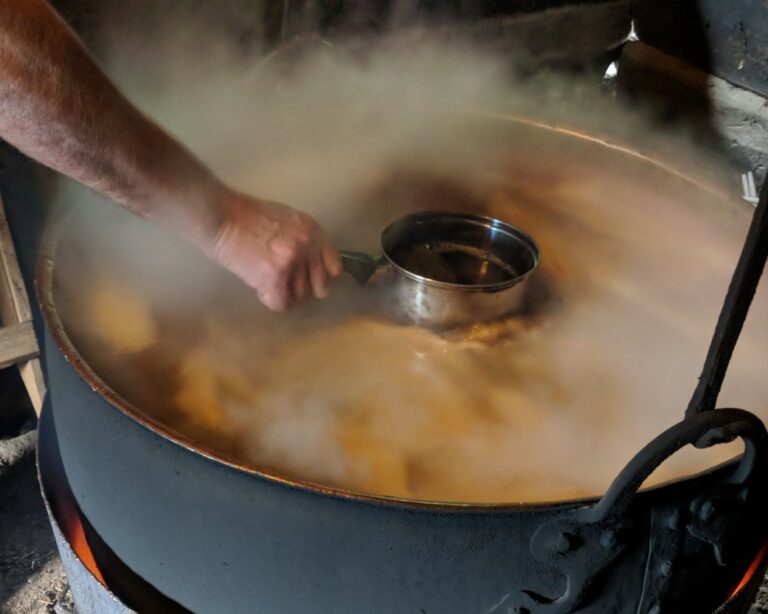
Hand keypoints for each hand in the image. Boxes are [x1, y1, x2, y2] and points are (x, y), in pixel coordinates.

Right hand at [210, 190, 341, 311]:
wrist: (219, 216)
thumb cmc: (245, 215)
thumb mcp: (286, 218)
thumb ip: (303, 239)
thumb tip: (310, 262)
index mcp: (313, 230)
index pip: (335, 267)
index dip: (321, 276)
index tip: (308, 277)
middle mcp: (307, 246)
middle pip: (321, 287)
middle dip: (304, 288)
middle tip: (285, 282)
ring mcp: (292, 261)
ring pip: (300, 297)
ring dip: (284, 293)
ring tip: (266, 279)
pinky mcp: (274, 276)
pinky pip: (283, 304)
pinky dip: (272, 301)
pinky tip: (261, 289)